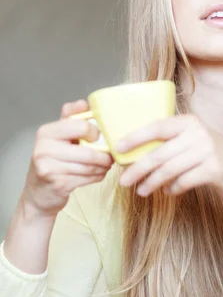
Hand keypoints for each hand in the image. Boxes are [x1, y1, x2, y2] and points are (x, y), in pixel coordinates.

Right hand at [22, 100, 113, 219]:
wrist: (38, 193)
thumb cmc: (52, 162)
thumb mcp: (57, 138)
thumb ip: (70, 119)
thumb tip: (83, 103)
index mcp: (46, 132)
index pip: (81, 126)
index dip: (96, 132)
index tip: (99, 138)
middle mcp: (44, 148)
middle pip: (88, 151)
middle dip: (104, 155)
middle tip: (110, 156)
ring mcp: (49, 167)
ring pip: (89, 166)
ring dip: (102, 167)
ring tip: (105, 166)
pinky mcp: (57, 184)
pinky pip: (87, 178)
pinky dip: (97, 177)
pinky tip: (97, 174)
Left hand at [116, 114, 222, 203]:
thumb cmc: (212, 157)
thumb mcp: (194, 141)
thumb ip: (171, 143)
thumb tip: (136, 155)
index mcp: (189, 122)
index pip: (157, 127)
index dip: (135, 137)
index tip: (118, 148)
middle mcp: (197, 133)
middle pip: (159, 153)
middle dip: (137, 169)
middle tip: (123, 181)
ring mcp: (207, 151)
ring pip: (168, 170)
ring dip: (151, 183)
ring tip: (141, 191)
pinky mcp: (213, 169)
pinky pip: (183, 181)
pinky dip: (172, 188)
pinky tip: (168, 192)